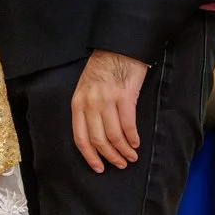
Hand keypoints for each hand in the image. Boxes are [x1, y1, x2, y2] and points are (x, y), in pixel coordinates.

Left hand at [70, 49, 146, 173]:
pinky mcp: (124, 97)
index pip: (80, 138)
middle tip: (120, 164)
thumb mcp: (86, 88)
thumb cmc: (103, 68)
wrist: (118, 47)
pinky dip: (132, 138)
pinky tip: (136, 143)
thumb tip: (96, 135)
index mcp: (78, 103)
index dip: (89, 156)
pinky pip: (128, 125)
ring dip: (124, 150)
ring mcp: (107, 101)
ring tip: (131, 157)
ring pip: (114, 136)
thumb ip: (87, 109)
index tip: (98, 167)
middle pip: (98, 140)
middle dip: (110, 157)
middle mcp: (90, 104)